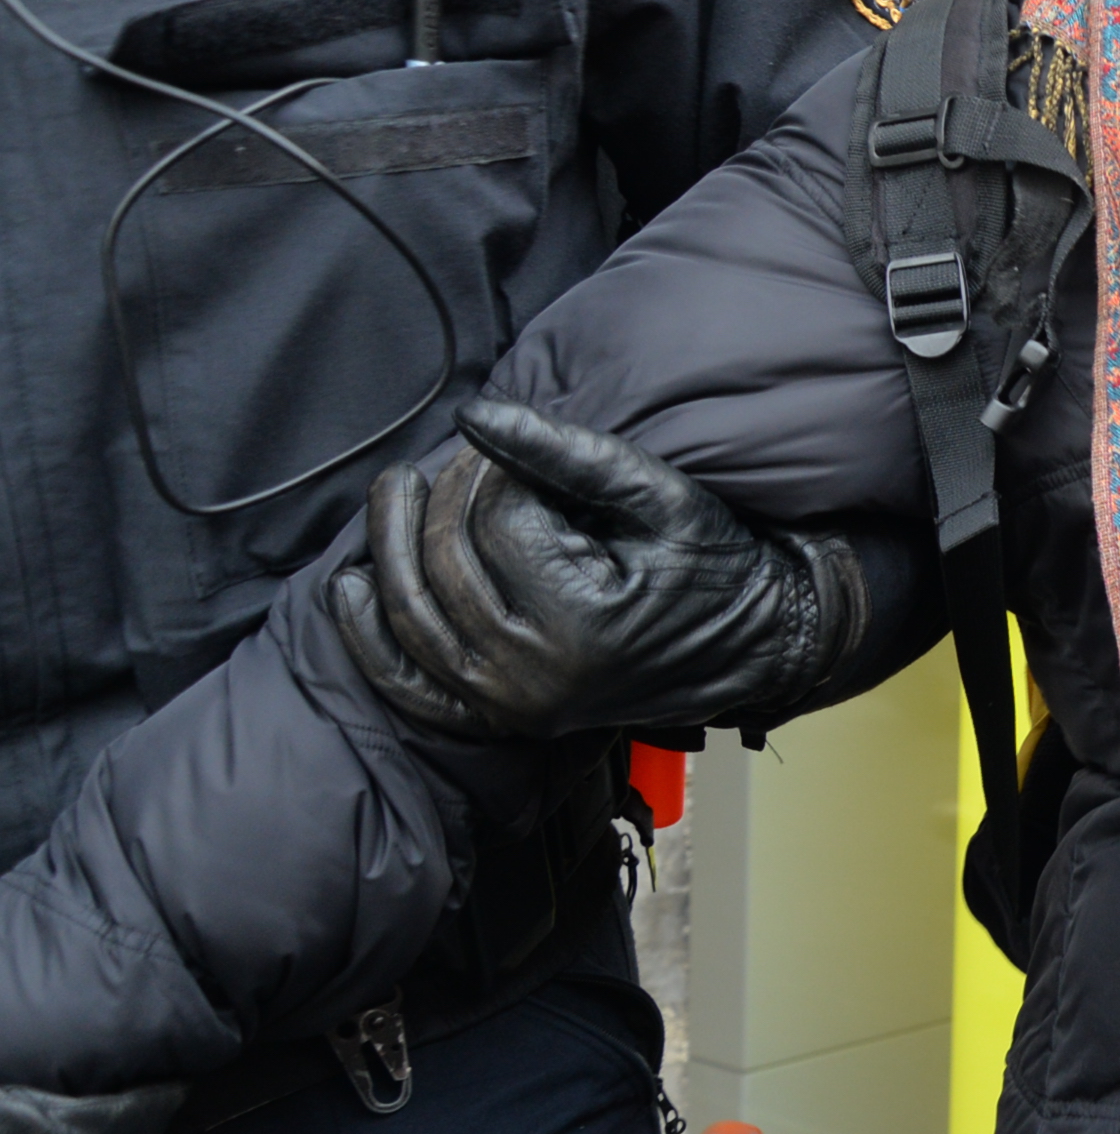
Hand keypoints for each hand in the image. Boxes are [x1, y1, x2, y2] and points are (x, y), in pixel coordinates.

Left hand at [329, 398, 865, 739]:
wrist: (753, 646)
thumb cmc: (717, 568)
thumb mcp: (659, 499)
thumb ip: (569, 455)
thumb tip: (474, 415)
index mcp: (578, 625)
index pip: (496, 522)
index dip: (496, 469)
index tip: (516, 444)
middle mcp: (530, 676)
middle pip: (444, 562)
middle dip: (446, 494)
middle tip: (467, 457)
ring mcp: (506, 704)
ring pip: (410, 613)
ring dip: (389, 543)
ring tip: (397, 489)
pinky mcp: (496, 717)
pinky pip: (406, 683)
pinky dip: (368, 635)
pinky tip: (351, 583)